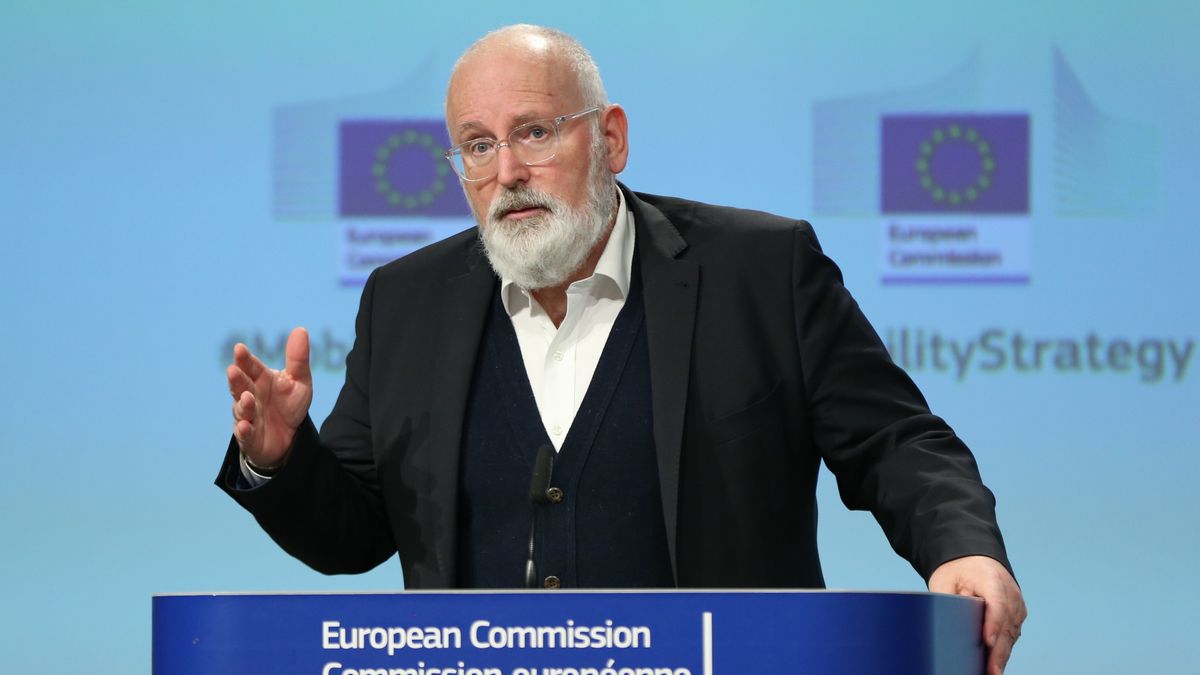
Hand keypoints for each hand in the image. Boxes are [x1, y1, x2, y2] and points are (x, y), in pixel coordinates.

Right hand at [227, 327, 313, 468]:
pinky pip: (245, 434)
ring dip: (242, 404)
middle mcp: (249, 395)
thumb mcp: (299, 381)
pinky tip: (245, 425)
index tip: (240, 348)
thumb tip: (301, 329)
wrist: (290, 436)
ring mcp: (248, 416)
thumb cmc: (289, 404)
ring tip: (246, 397)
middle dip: (236, 378)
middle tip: (233, 370)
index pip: (250, 366)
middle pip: (240, 385)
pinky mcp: (250, 437)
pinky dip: (244, 430)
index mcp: (260, 378)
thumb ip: (298, 359)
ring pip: (241, 409)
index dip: (244, 359)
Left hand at [929, 555, 1026, 674]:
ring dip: (1004, 653)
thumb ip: (948, 602)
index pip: (996, 602)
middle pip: (1007, 623)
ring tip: (994, 672)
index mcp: (990, 578)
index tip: (987, 641)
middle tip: (992, 670)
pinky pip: (1013, 632)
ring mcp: (1016, 602)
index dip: (993, 623)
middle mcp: (1009, 591)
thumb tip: (946, 627)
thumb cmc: (956, 570)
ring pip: (1012, 632)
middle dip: (999, 649)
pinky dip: (1005, 648)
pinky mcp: (1017, 613)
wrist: (972, 558)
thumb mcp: (945, 581)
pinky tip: (998, 664)